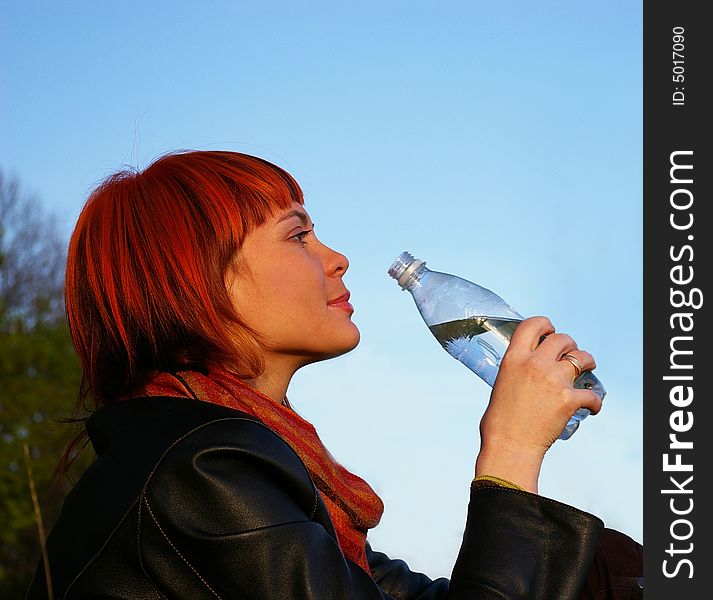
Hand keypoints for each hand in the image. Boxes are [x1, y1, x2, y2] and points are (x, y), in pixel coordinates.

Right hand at [474, 316, 602, 492]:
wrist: (509, 446)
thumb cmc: (499, 422)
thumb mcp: (502, 383)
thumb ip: (517, 370)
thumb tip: (527, 371)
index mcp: (514, 358)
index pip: (533, 325)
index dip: (545, 324)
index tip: (550, 330)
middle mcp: (534, 364)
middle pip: (562, 339)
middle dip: (569, 344)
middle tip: (569, 354)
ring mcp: (554, 380)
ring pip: (582, 358)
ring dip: (587, 361)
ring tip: (587, 369)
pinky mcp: (568, 400)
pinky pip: (591, 395)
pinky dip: (594, 402)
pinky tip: (592, 406)